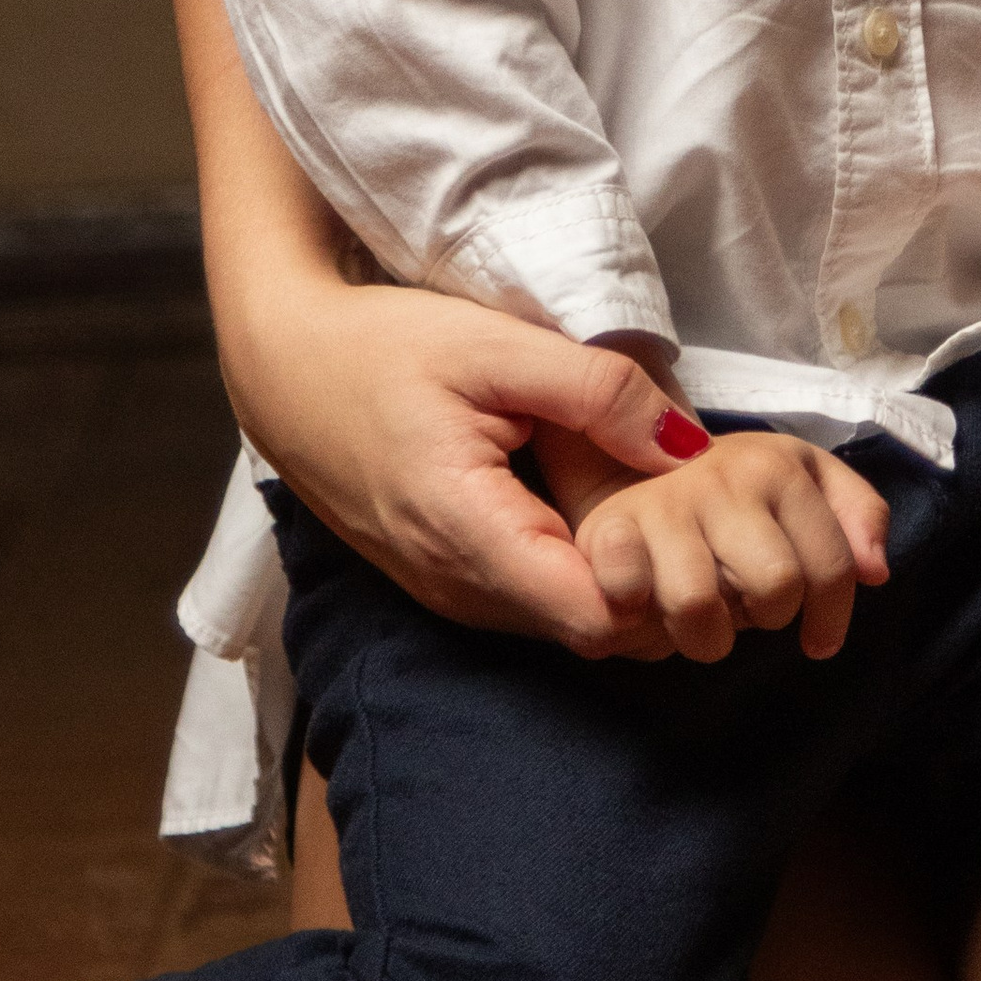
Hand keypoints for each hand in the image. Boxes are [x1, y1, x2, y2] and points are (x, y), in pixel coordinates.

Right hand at [243, 281, 698, 655]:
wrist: (282, 368)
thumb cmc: (383, 348)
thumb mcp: (498, 346)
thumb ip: (599, 393)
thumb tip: (690, 447)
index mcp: (468, 535)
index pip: (598, 620)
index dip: (663, 582)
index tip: (698, 522)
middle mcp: (456, 588)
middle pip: (592, 634)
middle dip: (656, 587)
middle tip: (696, 513)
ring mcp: (446, 594)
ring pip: (564, 624)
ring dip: (622, 582)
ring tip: (658, 506)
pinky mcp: (444, 582)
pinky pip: (532, 604)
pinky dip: (581, 573)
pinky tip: (605, 512)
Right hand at [550, 427, 892, 663]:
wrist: (634, 461)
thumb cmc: (736, 491)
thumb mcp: (806, 481)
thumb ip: (855, 515)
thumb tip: (876, 571)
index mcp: (779, 466)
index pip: (830, 566)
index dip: (831, 618)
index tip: (818, 641)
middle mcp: (723, 476)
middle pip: (774, 588)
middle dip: (767, 619)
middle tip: (749, 611)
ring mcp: (663, 502)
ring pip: (701, 607)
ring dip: (705, 636)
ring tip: (704, 622)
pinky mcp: (608, 529)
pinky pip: (628, 596)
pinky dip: (637, 620)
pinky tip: (647, 612)